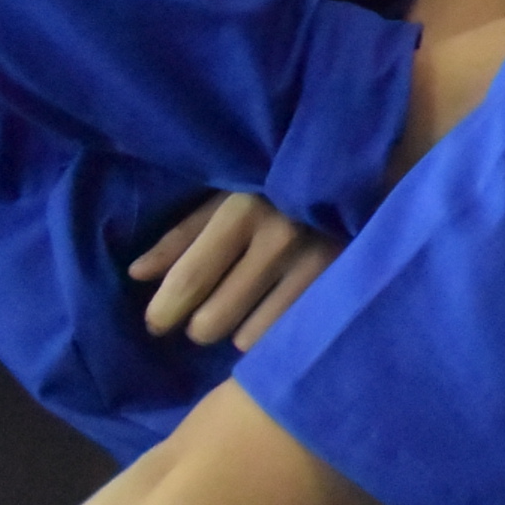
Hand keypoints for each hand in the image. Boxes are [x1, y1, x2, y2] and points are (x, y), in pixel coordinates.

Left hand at [130, 192, 339, 349]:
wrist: (365, 166)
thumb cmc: (283, 178)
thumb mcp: (230, 192)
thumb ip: (185, 233)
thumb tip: (138, 275)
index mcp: (245, 209)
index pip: (190, 279)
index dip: (163, 311)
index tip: (156, 323)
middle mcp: (281, 240)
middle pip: (213, 320)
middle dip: (200, 323)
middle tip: (208, 311)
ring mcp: (318, 265)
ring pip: (249, 338)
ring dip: (240, 329)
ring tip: (251, 306)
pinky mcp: (344, 283)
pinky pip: (287, 335)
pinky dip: (274, 330)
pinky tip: (278, 310)